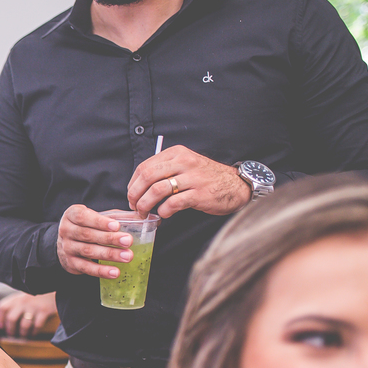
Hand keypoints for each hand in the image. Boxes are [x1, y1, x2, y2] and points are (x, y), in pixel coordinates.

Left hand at [0, 292, 57, 337]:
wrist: (51, 286)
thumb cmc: (34, 295)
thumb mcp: (21, 296)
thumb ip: (13, 305)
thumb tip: (4, 322)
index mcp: (16, 298)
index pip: (3, 308)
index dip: (0, 318)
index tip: (1, 327)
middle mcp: (23, 302)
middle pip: (11, 318)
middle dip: (10, 329)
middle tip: (12, 334)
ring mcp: (34, 306)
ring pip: (24, 325)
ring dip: (23, 333)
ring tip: (23, 336)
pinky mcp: (44, 310)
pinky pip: (37, 325)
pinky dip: (34, 332)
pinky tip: (33, 333)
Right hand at [56, 204, 133, 278]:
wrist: (64, 242)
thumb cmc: (87, 226)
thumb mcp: (96, 217)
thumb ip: (115, 217)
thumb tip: (142, 218)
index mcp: (72, 215)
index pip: (83, 217)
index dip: (99, 222)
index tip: (116, 226)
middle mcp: (66, 230)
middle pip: (87, 235)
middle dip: (109, 239)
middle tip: (128, 241)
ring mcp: (67, 248)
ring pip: (88, 251)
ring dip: (109, 254)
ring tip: (127, 256)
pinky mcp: (71, 263)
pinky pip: (86, 268)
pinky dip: (101, 271)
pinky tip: (115, 272)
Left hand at [127, 145, 250, 218]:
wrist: (236, 185)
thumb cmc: (206, 178)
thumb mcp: (185, 165)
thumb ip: (164, 170)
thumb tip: (138, 186)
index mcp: (177, 153)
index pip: (144, 167)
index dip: (133, 184)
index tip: (132, 196)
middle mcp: (184, 162)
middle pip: (147, 177)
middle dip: (135, 194)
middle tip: (134, 206)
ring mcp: (192, 178)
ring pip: (157, 190)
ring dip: (145, 205)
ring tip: (145, 213)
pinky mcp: (199, 194)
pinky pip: (173, 203)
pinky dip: (163, 211)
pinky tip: (164, 214)